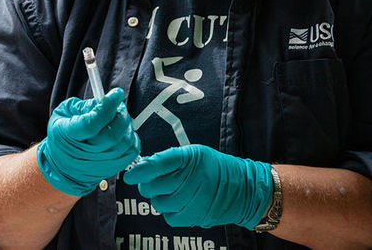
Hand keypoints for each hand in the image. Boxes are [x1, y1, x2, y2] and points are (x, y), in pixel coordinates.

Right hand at [36, 88, 139, 195]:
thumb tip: (106, 100)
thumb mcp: (64, 112)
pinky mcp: (111, 169)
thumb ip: (84, 106)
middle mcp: (83, 153)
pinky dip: (131, 138)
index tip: (116, 93)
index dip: (108, 106)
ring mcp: (98, 164)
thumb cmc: (62, 134)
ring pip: (124, 143)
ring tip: (119, 118)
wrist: (62, 165)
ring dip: (127, 126)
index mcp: (68, 135)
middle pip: (112, 135)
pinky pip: (131, 152)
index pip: (92, 123)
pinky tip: (123, 131)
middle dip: (120, 114)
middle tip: (118, 105)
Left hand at [122, 144, 271, 228]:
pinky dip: (169, 211)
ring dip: (158, 198)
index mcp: (190, 158)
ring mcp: (194, 200)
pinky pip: (169, 217)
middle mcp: (192, 179)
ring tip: (170, 191)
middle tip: (154, 181)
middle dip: (147, 184)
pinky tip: (179, 203)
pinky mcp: (195, 217)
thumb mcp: (193, 154)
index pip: (158, 163)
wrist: (242, 189)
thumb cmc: (213, 168)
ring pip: (158, 203)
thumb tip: (141, 166)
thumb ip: (168, 159)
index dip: (141, 170)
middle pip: (152, 186)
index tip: (129, 175)